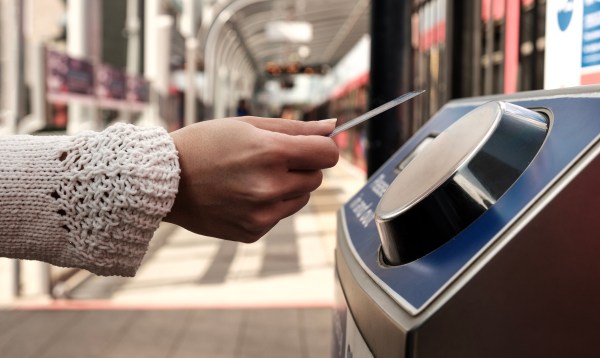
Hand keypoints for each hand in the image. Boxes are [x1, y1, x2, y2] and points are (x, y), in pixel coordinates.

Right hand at [164, 117, 338, 242]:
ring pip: (301, 198)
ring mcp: (261, 213)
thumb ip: (294, 128)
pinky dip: (269, 206)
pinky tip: (241, 196)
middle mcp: (269, 186)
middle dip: (301, 167)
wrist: (164, 180)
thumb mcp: (247, 126)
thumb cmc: (205, 144)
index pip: (327, 154)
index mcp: (270, 153)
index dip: (321, 148)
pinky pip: (279, 215)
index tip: (310, 147)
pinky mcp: (253, 231)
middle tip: (269, 160)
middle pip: (316, 177)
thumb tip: (333, 128)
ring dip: (288, 187)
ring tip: (252, 178)